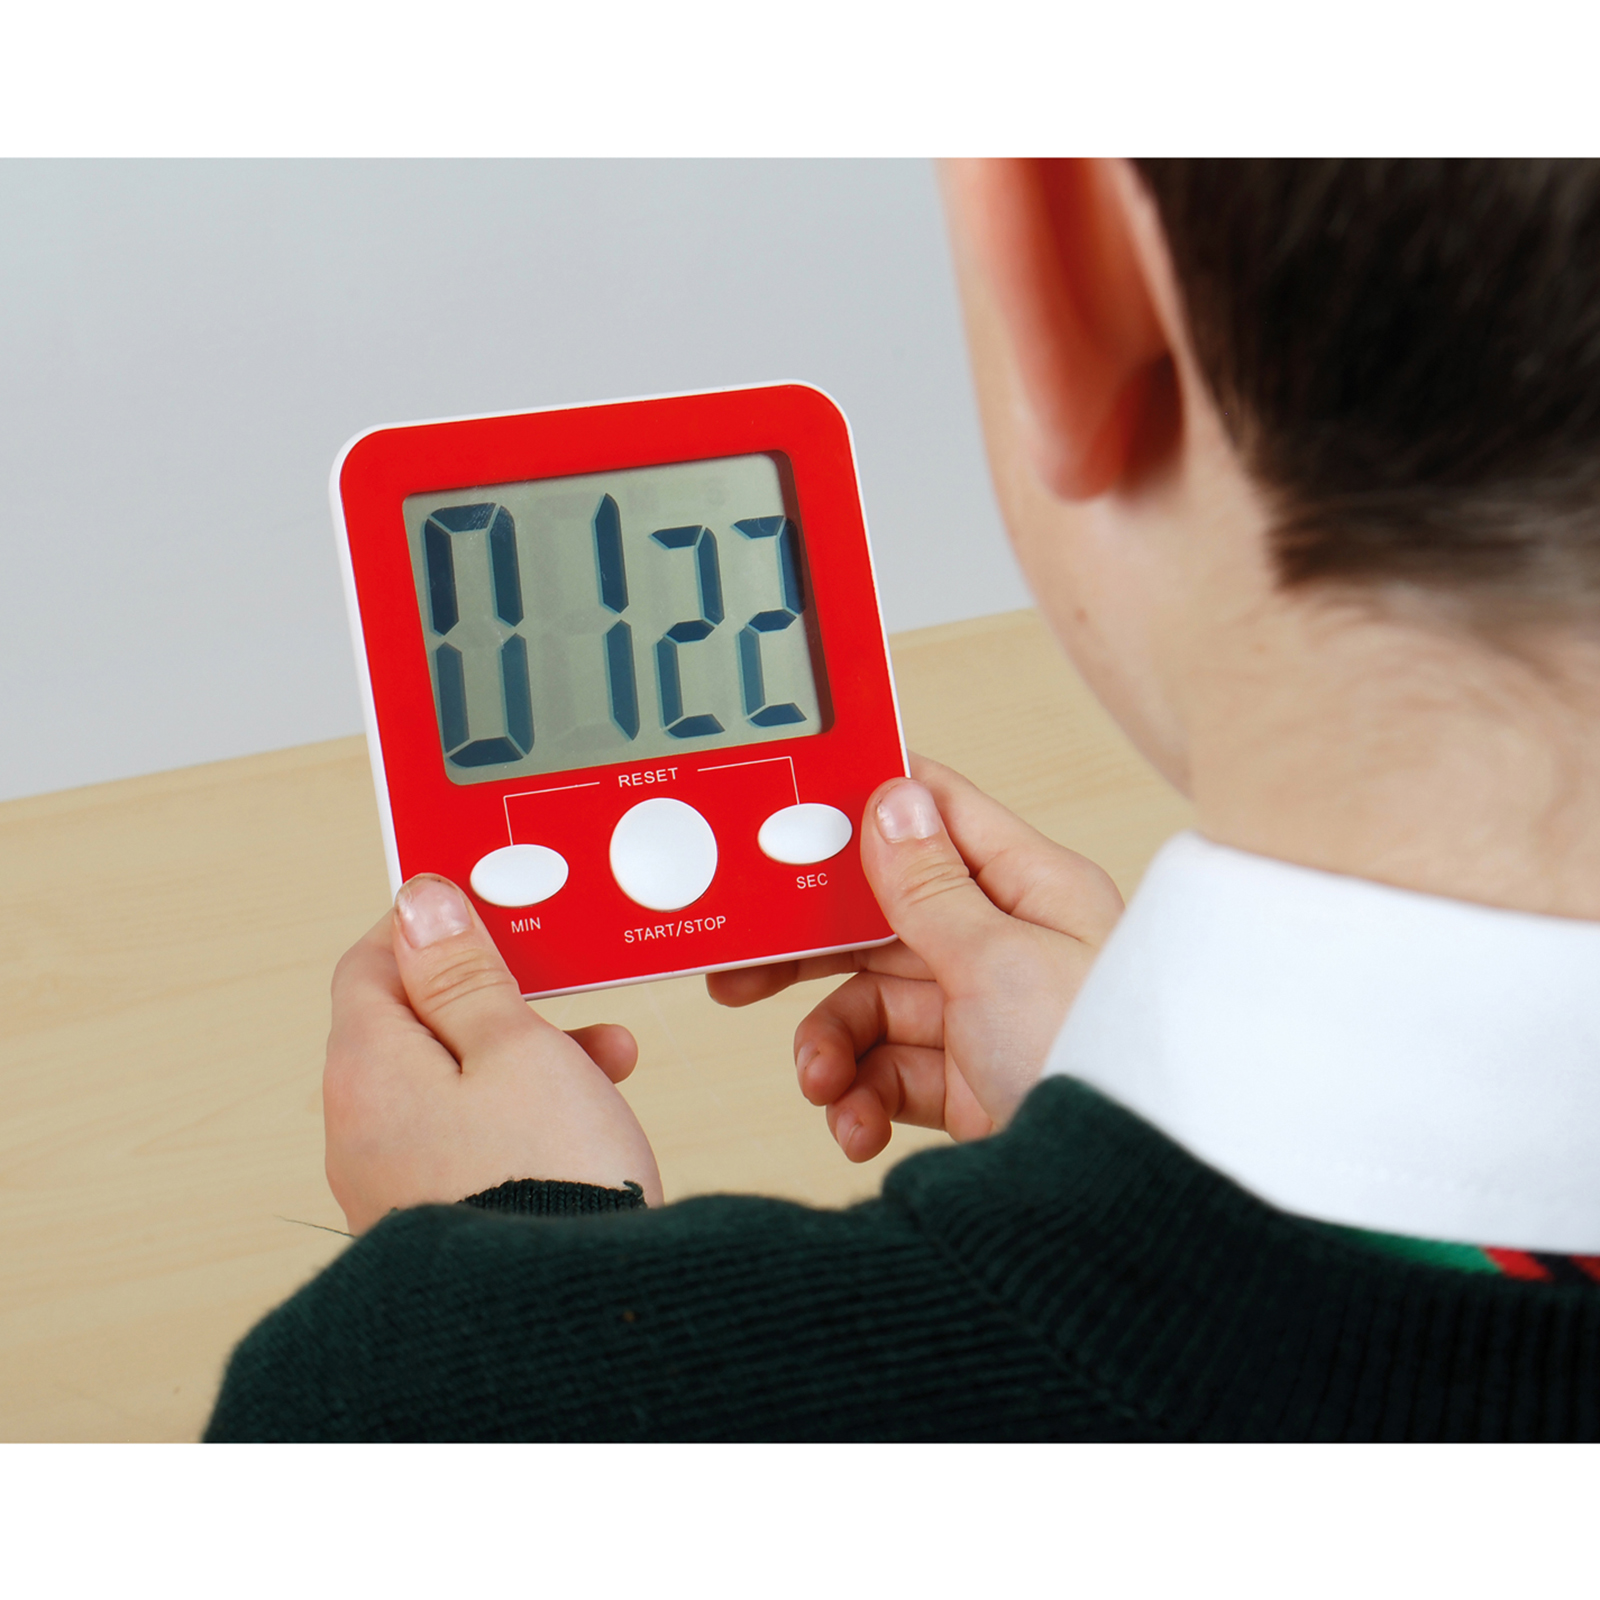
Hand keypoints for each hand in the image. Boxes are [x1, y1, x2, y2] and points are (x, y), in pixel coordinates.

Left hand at [324, 875, 662, 1232]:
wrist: (566, 1323)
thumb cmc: (547, 1173)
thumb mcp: (517, 1046)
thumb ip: (464, 974)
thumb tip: (417, 905)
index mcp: (368, 1069)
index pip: (374, 963)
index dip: (433, 927)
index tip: (495, 911)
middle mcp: (361, 1129)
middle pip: (418, 1026)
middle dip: (500, 997)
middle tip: (567, 986)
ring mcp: (392, 1184)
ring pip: (453, 1084)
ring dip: (526, 1055)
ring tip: (608, 1056)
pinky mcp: (433, 1223)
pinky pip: (466, 1139)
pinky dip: (521, 1113)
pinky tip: (587, 1119)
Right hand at [708, 756, 1123, 1160]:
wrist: (1123, 1207)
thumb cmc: (1095, 1062)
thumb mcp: (999, 960)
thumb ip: (930, 886)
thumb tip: (891, 798)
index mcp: (1031, 889)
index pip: (939, 816)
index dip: (865, 806)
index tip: (787, 812)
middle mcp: (1007, 945)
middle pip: (883, 921)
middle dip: (810, 951)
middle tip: (738, 971)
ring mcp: (984, 1018)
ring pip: (872, 1006)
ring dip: (831, 1044)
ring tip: (818, 1081)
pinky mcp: (967, 1086)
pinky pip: (887, 1074)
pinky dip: (860, 1098)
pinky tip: (857, 1126)